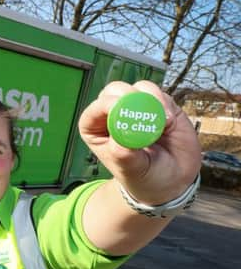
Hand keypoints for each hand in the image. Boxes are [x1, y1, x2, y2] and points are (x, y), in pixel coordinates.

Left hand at [78, 80, 201, 204]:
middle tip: (141, 109)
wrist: (174, 180)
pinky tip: (168, 122)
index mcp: (97, 131)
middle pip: (114, 92)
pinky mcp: (157, 104)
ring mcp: (136, 108)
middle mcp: (114, 116)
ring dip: (148, 99)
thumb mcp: (132, 170)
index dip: (105, 105)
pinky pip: (157, 93)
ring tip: (160, 123)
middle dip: (127, 96)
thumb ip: (124, 153)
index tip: (120, 108)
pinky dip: (162, 102)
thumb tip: (121, 134)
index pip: (94, 111)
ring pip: (137, 88)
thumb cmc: (145, 177)